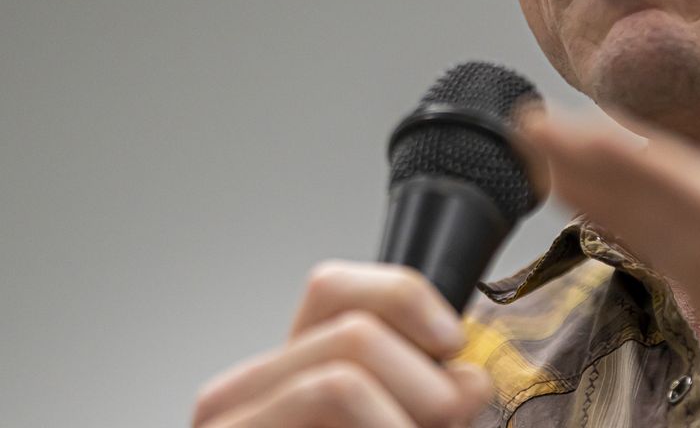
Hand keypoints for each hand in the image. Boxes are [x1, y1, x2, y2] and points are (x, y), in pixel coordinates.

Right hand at [191, 262, 491, 427]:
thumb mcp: (400, 424)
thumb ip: (431, 398)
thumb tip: (468, 378)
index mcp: (280, 377)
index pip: (330, 285)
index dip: (406, 300)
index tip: (453, 348)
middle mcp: (239, 395)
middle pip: (353, 332)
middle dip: (426, 385)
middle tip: (443, 426)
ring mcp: (230, 424)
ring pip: (344, 375)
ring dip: (412, 416)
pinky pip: (327, 396)